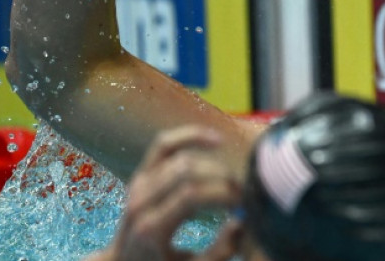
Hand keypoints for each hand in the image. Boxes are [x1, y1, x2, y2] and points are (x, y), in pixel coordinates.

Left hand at [96, 126, 242, 260]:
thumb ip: (220, 251)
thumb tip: (242, 220)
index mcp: (151, 227)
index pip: (191, 194)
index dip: (223, 192)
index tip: (245, 202)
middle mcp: (141, 201)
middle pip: (187, 171)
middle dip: (222, 177)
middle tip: (242, 192)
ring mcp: (139, 183)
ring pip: (181, 156)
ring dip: (214, 164)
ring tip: (232, 180)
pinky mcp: (142, 172)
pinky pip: (166, 144)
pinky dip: (191, 135)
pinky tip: (217, 140)